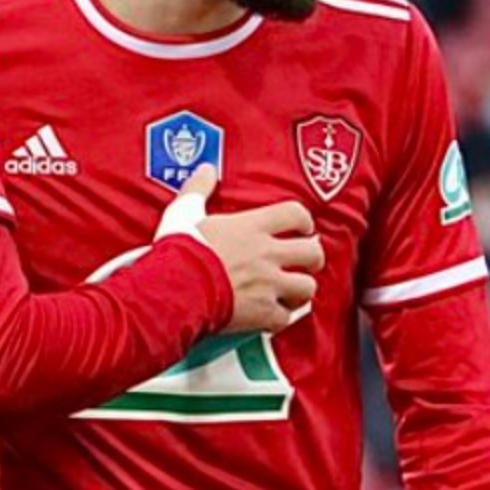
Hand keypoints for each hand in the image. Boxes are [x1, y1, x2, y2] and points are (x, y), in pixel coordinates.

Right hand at [156, 164, 324, 333]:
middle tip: (304, 261)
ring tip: (292, 292)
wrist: (176, 288)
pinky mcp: (262, 313)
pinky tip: (271, 318)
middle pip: (312, 252)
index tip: (302, 227)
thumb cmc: (180, 251)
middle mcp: (268, 254)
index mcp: (253, 227)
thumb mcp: (184, 212)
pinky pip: (284, 318)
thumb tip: (206, 170)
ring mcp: (269, 285)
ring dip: (300, 291)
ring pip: (307, 287)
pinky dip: (279, 319)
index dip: (304, 221)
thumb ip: (198, 189)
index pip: (296, 214)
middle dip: (312, 257)